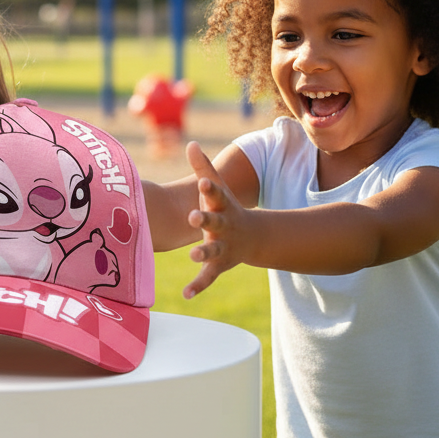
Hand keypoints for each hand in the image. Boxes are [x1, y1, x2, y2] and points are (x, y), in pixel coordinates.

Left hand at [183, 142, 251, 299]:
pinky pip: (208, 276)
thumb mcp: (218, 188)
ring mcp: (223, 246)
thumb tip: (191, 143)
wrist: (252, 236)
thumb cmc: (226, 208)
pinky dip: (198, 286)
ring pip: (213, 250)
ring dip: (203, 252)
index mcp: (222, 205)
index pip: (216, 194)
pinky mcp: (219, 264)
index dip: (210, 187)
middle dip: (204, 219)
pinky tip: (186, 294)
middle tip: (193, 217)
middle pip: (215, 221)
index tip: (202, 181)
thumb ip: (203, 167)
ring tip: (193, 254)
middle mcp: (224, 226)